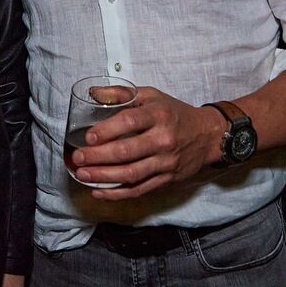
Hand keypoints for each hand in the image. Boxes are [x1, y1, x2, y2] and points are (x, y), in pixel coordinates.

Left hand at [71, 87, 224, 199]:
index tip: (88, 136)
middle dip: (98, 156)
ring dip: (104, 177)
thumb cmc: (175, 113)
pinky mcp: (166, 179)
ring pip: (132, 174)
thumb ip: (122, 94)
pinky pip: (140, 189)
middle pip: (127, 151)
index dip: (108, 130)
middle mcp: (163, 139)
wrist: (208, 136)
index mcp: (158, 115)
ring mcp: (166, 162)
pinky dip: (117, 193)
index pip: (130, 122)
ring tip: (82, 175)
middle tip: (78, 158)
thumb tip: (92, 93)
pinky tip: (99, 192)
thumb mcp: (152, 95)